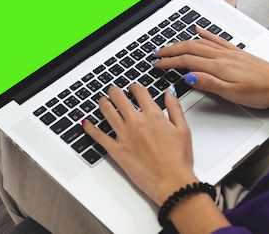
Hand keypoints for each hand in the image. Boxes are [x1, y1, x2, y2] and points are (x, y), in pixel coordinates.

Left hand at [82, 84, 196, 205]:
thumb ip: (175, 108)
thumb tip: (169, 92)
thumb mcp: (183, 129)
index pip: (139, 92)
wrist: (171, 181)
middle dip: (115, 91)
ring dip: (103, 103)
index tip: (133, 87)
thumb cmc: (178, 160)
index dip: (134, 86)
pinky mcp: (116, 150)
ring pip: (107, 111)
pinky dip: (90, 128)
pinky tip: (86, 123)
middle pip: (119, 98)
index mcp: (153, 115)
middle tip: (113, 91)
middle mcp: (136, 122)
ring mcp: (124, 135)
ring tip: (103, 101)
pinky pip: (99, 136)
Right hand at [153, 27, 268, 108]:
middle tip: (156, 54)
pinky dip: (204, 33)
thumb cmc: (262, 93)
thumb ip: (209, 83)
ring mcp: (230, 52)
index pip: (187, 62)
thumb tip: (188, 77)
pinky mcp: (236, 52)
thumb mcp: (233, 94)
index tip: (156, 65)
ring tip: (169, 46)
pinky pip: (216, 39)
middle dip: (170, 50)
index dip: (169, 62)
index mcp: (219, 66)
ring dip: (182, 43)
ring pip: (200, 43)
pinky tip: (198, 29)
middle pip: (190, 48)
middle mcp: (223, 56)